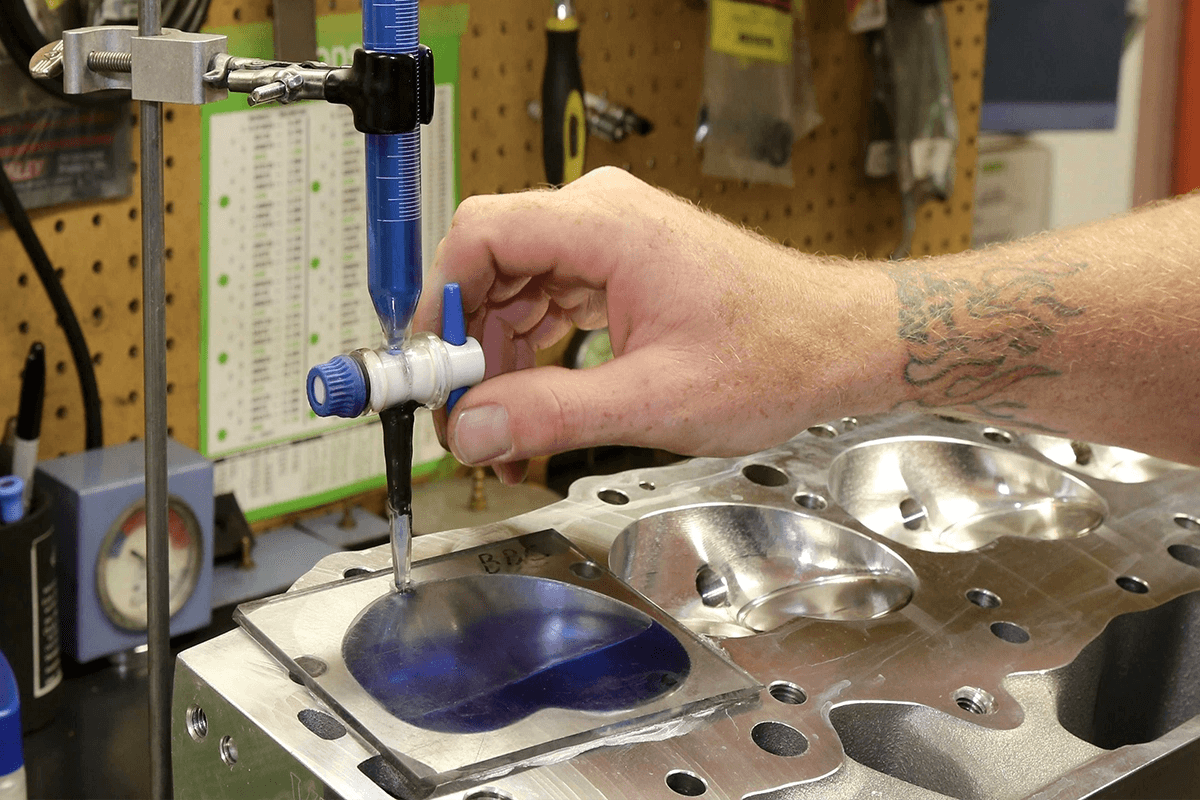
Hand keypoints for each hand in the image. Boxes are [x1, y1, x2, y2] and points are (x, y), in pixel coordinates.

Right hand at [414, 168, 900, 482]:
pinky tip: (531, 407)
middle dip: (468, 350)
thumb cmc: (777, 353)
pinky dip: (532, 355)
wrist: (837, 343)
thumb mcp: (656, 398)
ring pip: (515, 290)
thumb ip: (554, 412)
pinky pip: (549, 302)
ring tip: (500, 432)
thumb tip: (475, 425)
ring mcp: (609, 241)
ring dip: (498, 362)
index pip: (481, 235)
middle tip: (462, 421)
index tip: (428, 367)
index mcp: (607, 226)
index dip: (439, 303)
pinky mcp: (619, 269)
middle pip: (491, 267)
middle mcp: (601, 219)